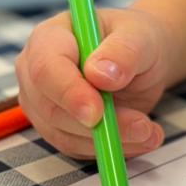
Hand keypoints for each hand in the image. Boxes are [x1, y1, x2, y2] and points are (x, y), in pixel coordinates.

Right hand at [15, 7, 175, 160]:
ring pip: (64, 133)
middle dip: (97, 125)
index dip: (69, 93)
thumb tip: (100, 75)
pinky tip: (141, 139)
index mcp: (49, 38)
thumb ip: (123, 52)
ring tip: (150, 132)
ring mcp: (42, 103)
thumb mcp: (140, 37)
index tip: (97, 112)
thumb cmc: (136, 41)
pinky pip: (77, 148)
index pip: (45, 68)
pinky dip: (110, 148)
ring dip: (109, 140)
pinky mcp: (56, 128)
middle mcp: (35, 72)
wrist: (142, 60)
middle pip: (51, 108)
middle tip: (142, 128)